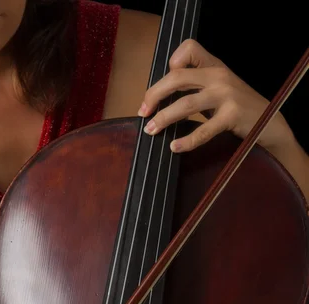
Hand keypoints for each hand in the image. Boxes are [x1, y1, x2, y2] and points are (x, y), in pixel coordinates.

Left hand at [138, 39, 294, 156]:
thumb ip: (198, 87)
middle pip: (177, 77)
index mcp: (214, 66)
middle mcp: (219, 76)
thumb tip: (164, 99)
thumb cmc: (239, 108)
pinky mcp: (231, 116)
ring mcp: (226, 95)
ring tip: (151, 130)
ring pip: (186, 104)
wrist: (270, 122)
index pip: (188, 49)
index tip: (162, 86)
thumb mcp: (220, 89)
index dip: (171, 64)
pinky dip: (186, 140)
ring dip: (164, 118)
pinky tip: (175, 147)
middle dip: (155, 95)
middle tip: (143, 111)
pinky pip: (203, 129)